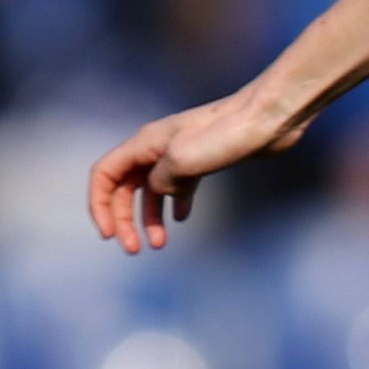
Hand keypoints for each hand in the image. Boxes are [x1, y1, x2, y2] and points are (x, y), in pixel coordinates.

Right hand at [86, 88, 303, 254]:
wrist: (269, 118)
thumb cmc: (226, 135)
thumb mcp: (182, 160)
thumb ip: (159, 181)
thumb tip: (158, 192)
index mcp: (145, 143)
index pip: (104, 175)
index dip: (99, 206)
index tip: (108, 235)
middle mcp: (157, 147)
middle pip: (125, 187)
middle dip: (124, 220)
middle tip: (134, 250)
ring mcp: (180, 153)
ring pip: (152, 189)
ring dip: (149, 218)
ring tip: (159, 245)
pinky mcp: (204, 160)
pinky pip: (178, 186)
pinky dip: (175, 204)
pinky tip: (182, 219)